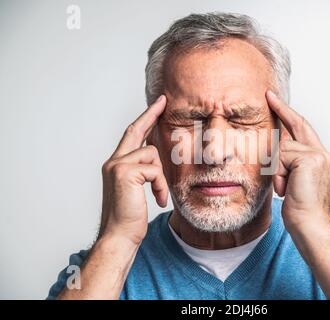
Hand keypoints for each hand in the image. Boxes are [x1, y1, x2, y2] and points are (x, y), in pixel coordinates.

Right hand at [99, 95, 167, 244]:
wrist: (120, 236)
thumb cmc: (130, 216)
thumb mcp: (137, 189)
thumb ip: (143, 170)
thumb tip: (156, 156)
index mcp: (116, 164)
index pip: (131, 135)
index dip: (144, 119)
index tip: (157, 105)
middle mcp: (113, 161)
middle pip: (135, 130)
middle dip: (151, 114)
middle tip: (164, 101)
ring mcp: (117, 165)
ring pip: (152, 154)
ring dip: (161, 177)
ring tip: (159, 195)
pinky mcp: (125, 173)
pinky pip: (155, 169)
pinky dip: (160, 185)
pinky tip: (157, 199)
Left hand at [266, 90, 329, 230]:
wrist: (309, 225)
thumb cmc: (299, 207)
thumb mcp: (291, 179)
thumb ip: (288, 161)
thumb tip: (275, 147)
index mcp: (318, 157)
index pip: (302, 129)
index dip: (289, 114)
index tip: (275, 100)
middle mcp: (321, 153)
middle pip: (296, 126)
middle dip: (282, 109)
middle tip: (268, 95)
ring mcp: (318, 155)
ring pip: (282, 147)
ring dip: (276, 169)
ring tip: (284, 188)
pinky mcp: (310, 159)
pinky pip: (282, 157)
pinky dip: (278, 174)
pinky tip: (285, 188)